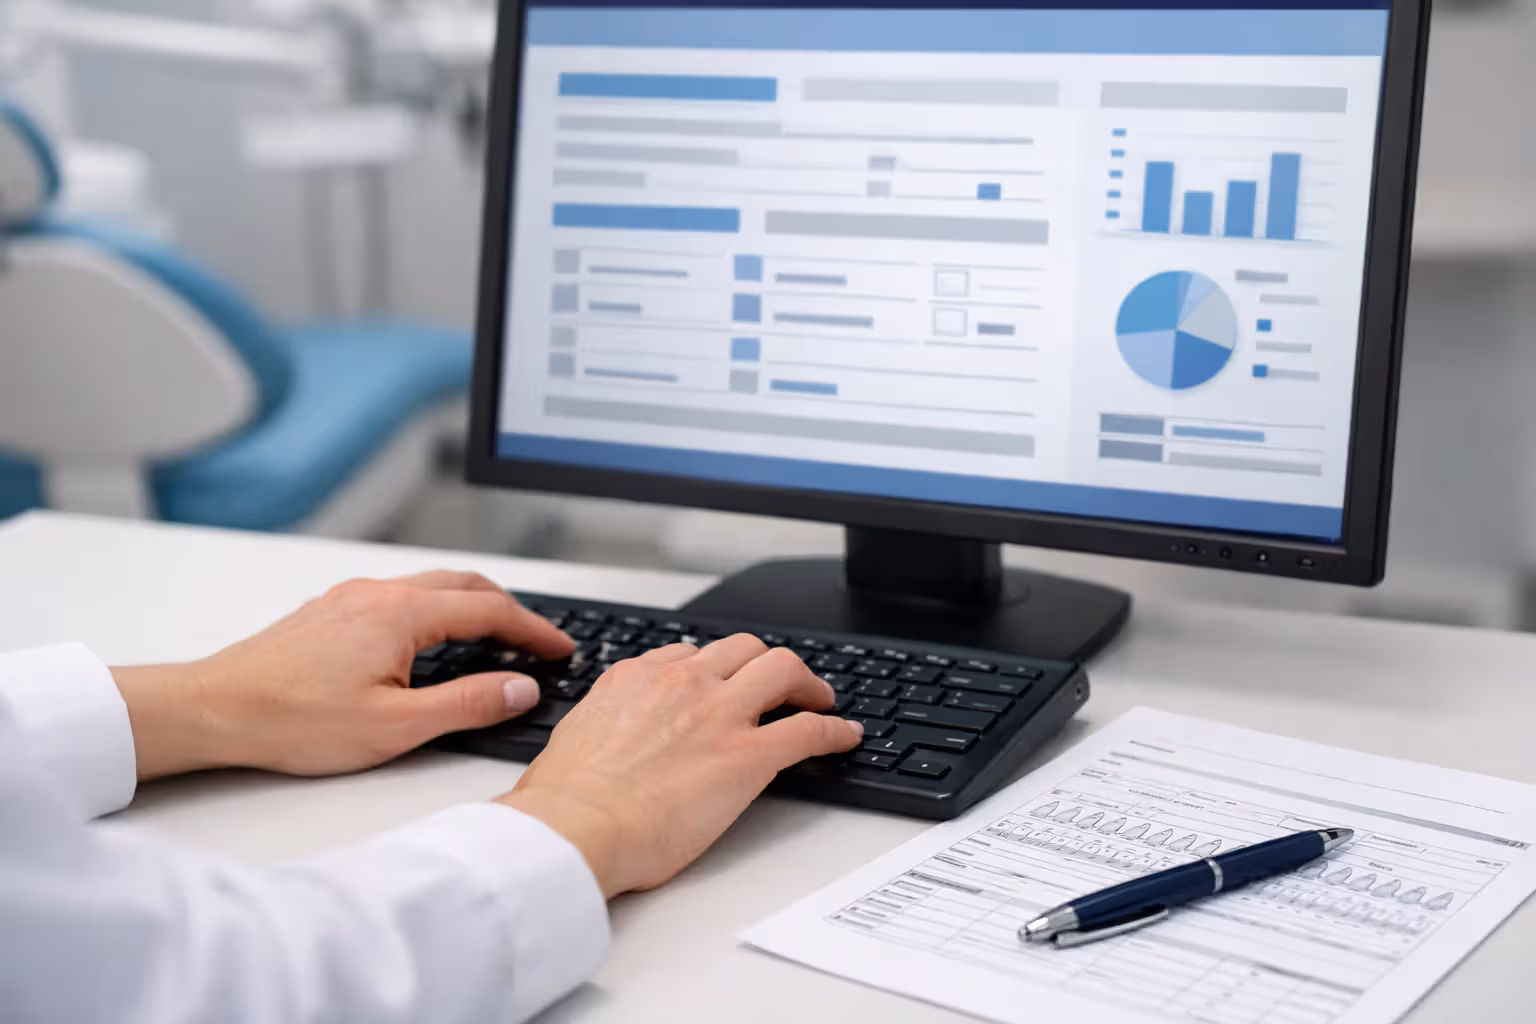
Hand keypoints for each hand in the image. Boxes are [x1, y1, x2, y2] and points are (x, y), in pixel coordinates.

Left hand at [112, 572, 573, 779]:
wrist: (213, 711)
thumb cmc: (292, 721)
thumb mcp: (396, 726)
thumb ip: (468, 704)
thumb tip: (520, 687)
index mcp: (401, 613)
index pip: (490, 609)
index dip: (534, 630)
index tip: (560, 649)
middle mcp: (377, 592)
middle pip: (465, 584)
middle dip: (510, 608)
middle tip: (537, 639)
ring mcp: (350, 597)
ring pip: (430, 587)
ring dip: (472, 606)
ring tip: (495, 638)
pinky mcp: (329, 611)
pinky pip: (400, 596)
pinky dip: (435, 610)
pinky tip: (430, 643)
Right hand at [498, 635, 863, 897]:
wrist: (578, 828)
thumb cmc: (564, 803)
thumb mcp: (571, 741)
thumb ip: (598, 729)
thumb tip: (594, 743)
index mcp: (635, 678)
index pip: (688, 656)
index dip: (714, 670)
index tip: (723, 684)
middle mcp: (681, 684)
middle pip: (743, 648)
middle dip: (766, 663)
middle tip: (782, 685)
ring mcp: (719, 715)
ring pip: (781, 669)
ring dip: (806, 682)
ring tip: (819, 700)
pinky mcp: (749, 756)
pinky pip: (807, 730)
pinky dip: (833, 730)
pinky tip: (845, 738)